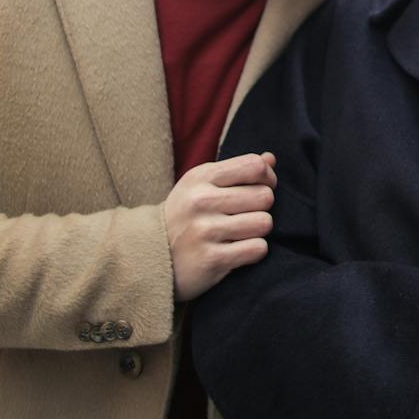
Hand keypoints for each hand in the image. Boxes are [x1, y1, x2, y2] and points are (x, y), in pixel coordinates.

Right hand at [163, 152, 276, 301]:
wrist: (147, 255)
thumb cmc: (184, 216)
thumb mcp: (201, 185)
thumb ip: (237, 170)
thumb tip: (270, 158)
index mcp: (201, 177)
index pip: (254, 166)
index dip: (268, 178)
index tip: (261, 188)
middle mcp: (201, 201)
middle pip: (264, 196)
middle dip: (262, 208)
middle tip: (246, 216)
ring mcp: (205, 231)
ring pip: (264, 223)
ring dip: (258, 231)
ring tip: (241, 234)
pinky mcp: (211, 259)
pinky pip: (257, 249)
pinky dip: (254, 251)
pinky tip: (237, 250)